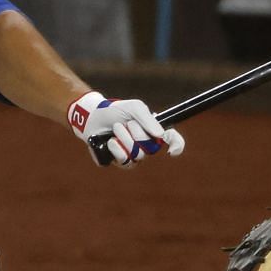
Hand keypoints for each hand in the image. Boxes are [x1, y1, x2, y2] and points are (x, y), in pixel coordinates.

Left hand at [66, 91, 184, 166]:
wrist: (93, 118)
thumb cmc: (116, 111)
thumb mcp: (134, 108)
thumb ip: (147, 118)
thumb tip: (160, 135)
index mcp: (153, 132)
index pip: (172, 140)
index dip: (177, 146)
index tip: (172, 151)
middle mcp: (145, 146)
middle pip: (151, 149)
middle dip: (138, 134)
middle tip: (128, 123)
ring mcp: (132, 156)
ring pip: (137, 156)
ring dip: (125, 138)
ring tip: (116, 128)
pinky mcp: (118, 162)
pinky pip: (123, 161)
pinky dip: (116, 148)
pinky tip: (110, 141)